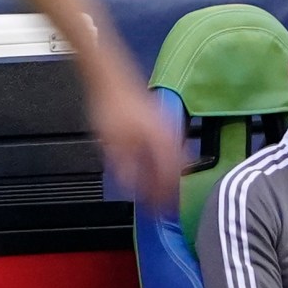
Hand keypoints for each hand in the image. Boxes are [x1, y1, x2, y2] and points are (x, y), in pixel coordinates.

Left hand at [87, 73, 184, 214]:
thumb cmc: (111, 106)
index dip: (164, 198)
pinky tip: (156, 166)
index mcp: (161, 143)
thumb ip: (124, 168)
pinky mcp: (162, 121)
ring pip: (177, 159)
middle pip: (178, 170)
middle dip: (170, 190)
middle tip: (162, 206)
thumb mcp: (111, 143)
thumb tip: (130, 188)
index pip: (169, 178)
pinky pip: (172, 148)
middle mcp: (170, 136)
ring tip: (159, 190)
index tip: (159, 212)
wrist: (110, 75)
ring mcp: (168, 126)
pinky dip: (167, 162)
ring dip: (169, 176)